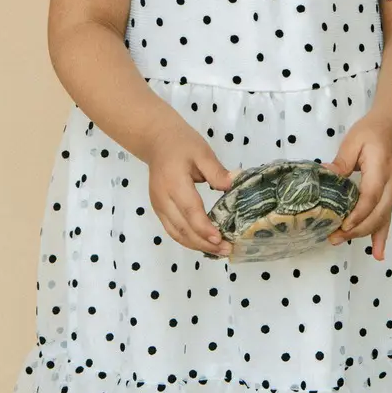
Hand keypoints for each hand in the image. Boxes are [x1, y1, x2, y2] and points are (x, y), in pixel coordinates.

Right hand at [143, 118, 234, 256]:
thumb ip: (216, 171)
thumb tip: (233, 185)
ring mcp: (159, 206)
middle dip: (204, 243)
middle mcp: (163, 199)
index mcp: (174, 183)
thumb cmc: (182, 144)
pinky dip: (188, 240)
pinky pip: (173, 230)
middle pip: (182, 228)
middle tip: (227, 250)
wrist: (157, 141)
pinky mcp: (159, 210)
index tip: (220, 239)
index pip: (190, 210)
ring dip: (197, 246)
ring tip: (218, 251)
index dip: (204, 228)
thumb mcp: (202, 152)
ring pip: (176, 234)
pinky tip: (204, 244)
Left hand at [324, 113, 391, 259]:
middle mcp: (391, 186)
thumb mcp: (354, 141)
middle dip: (356, 229)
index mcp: (381, 169)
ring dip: (363, 234)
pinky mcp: (390, 198)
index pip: (371, 197)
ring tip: (341, 241)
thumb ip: (341, 161)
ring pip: (381, 219)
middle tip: (333, 237)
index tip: (342, 225)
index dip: (357, 214)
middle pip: (377, 214)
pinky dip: (382, 237)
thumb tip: (324, 174)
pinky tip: (378, 254)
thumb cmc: (372, 133)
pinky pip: (387, 220)